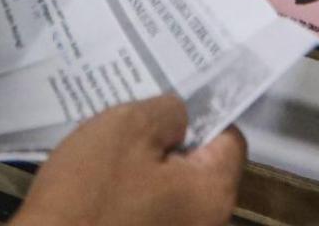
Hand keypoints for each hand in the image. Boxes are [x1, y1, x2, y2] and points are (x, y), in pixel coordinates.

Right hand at [15, 96, 244, 225]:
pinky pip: (150, 207)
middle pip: (200, 163)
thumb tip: (180, 116)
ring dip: (146, 165)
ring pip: (171, 185)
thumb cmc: (88, 196)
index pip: (229, 138)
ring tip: (112, 151)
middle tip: (134, 123)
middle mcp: (205, 223)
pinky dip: (132, 191)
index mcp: (212, 194)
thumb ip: (168, 110)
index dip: (202, 113)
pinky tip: (102, 180)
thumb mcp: (129, 127)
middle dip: (169, 139)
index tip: (171, 104)